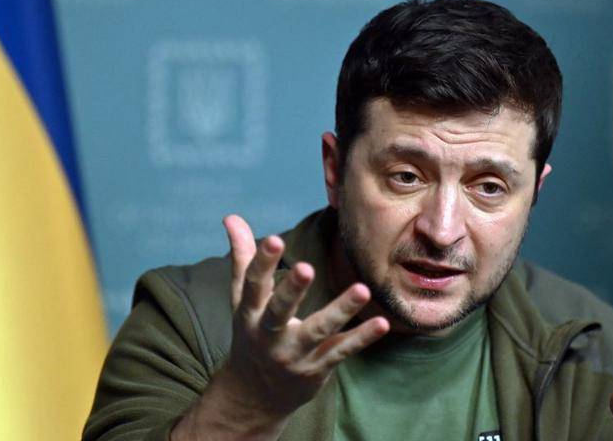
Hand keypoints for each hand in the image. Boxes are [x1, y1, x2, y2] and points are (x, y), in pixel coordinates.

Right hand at [223, 214, 389, 416]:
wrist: (254, 396)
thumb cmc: (251, 335)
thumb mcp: (242, 300)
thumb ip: (242, 258)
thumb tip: (231, 217)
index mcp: (250, 314)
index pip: (253, 285)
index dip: (261, 262)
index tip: (273, 239)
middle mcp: (269, 335)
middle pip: (279, 311)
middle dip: (292, 291)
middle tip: (305, 267)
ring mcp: (294, 354)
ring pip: (318, 332)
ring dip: (340, 311)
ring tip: (362, 290)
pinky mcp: (317, 368)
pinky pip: (341, 352)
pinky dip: (361, 339)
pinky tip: (381, 323)